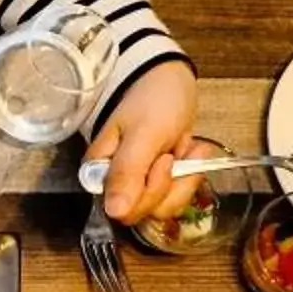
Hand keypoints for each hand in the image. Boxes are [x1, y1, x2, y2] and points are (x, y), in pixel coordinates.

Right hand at [82, 60, 200, 224]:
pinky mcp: (155, 181)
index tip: (165, 160)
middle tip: (176, 152)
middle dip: (171, 184)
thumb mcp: (144, 134)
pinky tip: (191, 153)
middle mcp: (114, 184)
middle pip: (144, 211)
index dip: (150, 191)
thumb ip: (127, 173)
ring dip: (184, 179)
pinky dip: (189, 176)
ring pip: (162, 207)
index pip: (123, 209)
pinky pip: (174, 196)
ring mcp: (137, 183)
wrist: (170, 80)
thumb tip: (114, 211)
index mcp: (100, 173)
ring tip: (190, 150)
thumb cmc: (153, 99)